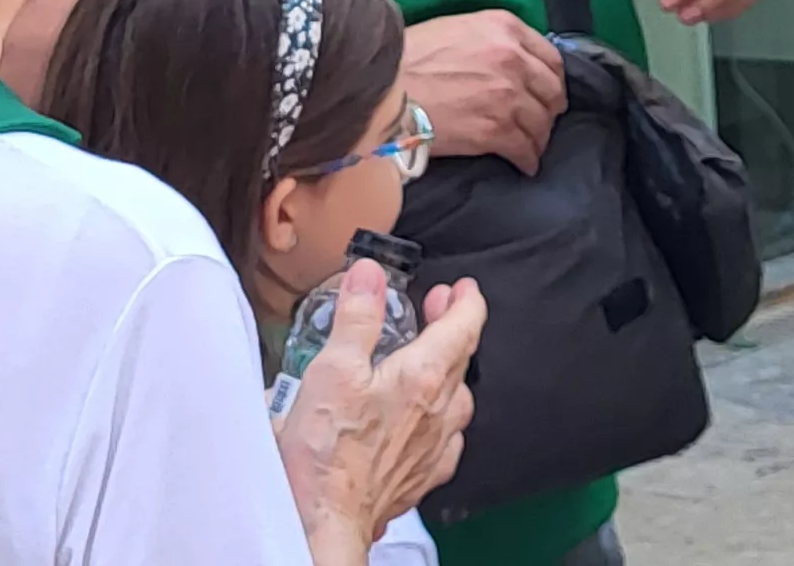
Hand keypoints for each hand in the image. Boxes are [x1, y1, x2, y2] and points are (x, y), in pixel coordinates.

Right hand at [275, 263, 481, 559]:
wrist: (325, 518)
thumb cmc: (327, 452)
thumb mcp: (333, 367)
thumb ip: (357, 317)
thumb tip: (371, 276)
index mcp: (423, 377)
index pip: (464, 327)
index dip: (467, 301)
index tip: (464, 288)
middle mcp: (439, 412)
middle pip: (462, 358)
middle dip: (454, 326)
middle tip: (441, 308)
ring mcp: (434, 447)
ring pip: (458, 400)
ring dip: (450, 371)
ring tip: (432, 359)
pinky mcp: (421, 475)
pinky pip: (447, 440)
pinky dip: (441, 419)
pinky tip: (426, 420)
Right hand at [404, 11, 564, 174]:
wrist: (385, 88)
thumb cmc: (408, 57)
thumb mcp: (456, 29)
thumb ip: (490, 40)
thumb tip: (507, 61)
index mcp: (505, 28)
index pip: (551, 57)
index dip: (552, 79)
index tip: (546, 91)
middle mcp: (514, 60)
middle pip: (553, 91)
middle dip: (549, 109)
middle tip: (541, 120)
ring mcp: (509, 97)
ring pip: (542, 124)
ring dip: (538, 138)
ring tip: (530, 145)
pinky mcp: (497, 131)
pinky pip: (525, 150)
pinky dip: (528, 160)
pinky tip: (523, 165)